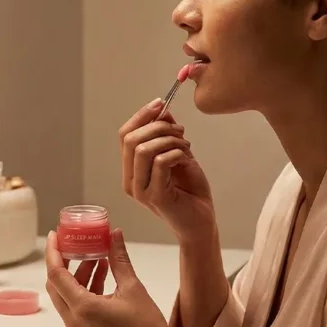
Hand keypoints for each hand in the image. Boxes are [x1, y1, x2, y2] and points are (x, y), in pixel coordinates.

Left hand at [45, 228, 173, 326]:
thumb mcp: (133, 288)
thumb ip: (119, 259)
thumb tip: (114, 234)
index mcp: (82, 308)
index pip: (56, 275)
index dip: (54, 252)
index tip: (55, 235)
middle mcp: (73, 320)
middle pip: (56, 286)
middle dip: (63, 263)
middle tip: (73, 244)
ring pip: (66, 296)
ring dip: (77, 276)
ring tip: (95, 258)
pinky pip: (75, 307)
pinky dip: (83, 290)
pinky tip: (101, 276)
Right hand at [119, 99, 215, 240]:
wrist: (201, 223)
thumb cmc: (190, 192)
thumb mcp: (178, 156)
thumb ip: (167, 136)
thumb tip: (162, 110)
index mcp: (132, 170)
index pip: (125, 135)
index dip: (141, 116)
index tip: (161, 103)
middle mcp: (131, 181)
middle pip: (130, 139)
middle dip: (157, 126)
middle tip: (179, 130)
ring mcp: (141, 190)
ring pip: (143, 149)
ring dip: (169, 140)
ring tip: (186, 145)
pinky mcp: (155, 197)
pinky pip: (161, 162)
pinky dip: (176, 153)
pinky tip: (187, 158)